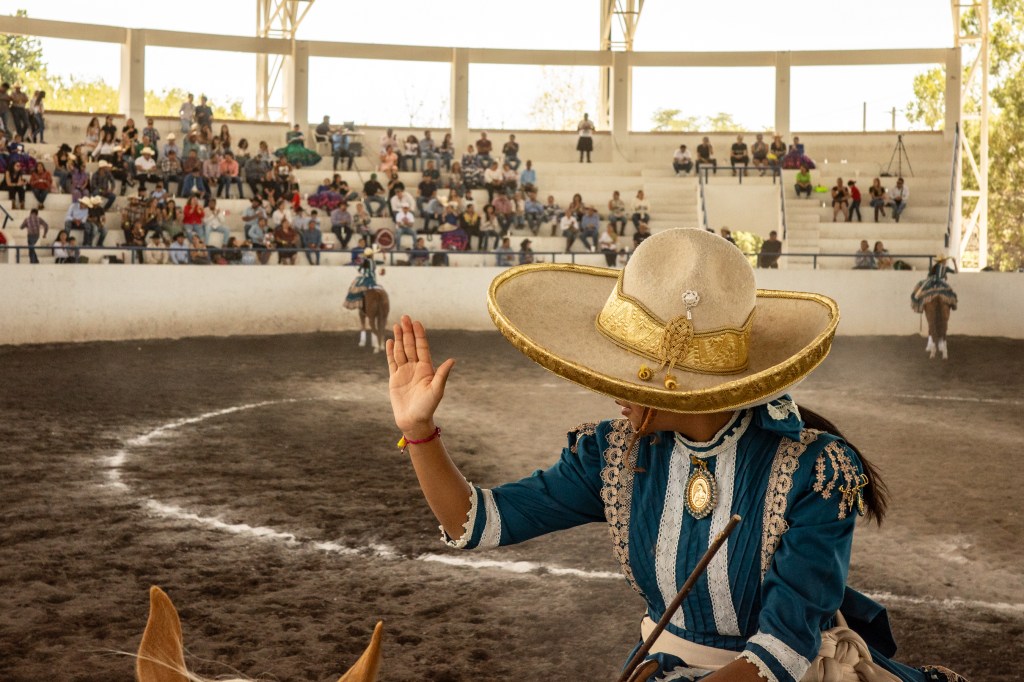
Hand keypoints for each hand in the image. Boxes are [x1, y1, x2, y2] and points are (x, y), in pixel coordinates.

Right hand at [386, 315, 454, 437]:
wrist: (414, 420)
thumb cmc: (428, 407)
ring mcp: (404, 372)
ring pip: (401, 351)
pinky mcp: (394, 378)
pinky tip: (389, 341)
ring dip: (398, 338)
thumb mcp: (437, 390)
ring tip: (396, 325)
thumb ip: (442, 374)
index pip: (422, 347)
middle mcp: (415, 367)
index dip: (419, 335)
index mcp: (426, 368)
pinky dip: (390, 351)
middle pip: (410, 345)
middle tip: (405, 317)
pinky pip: (392, 362)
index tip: (416, 322)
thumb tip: (452, 360)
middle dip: (407, 332)